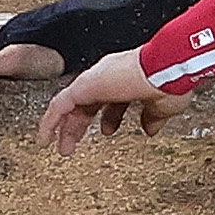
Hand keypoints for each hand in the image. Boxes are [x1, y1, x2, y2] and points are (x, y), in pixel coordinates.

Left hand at [39, 50, 190, 155]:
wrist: (166, 67)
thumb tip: (151, 129)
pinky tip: (45, 140)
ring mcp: (94, 81)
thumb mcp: (162, 106)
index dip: (108, 117)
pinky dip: (50, 123)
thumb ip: (153, 118)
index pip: (110, 100)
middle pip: (87, 103)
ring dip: (66, 127)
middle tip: (75, 143)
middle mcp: (107, 77)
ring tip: (62, 147)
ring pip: (71, 105)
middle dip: (81, 125)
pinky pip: (59, 106)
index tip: (107, 131)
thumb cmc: (169, 81)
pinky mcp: (84, 86)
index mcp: (126, 79)